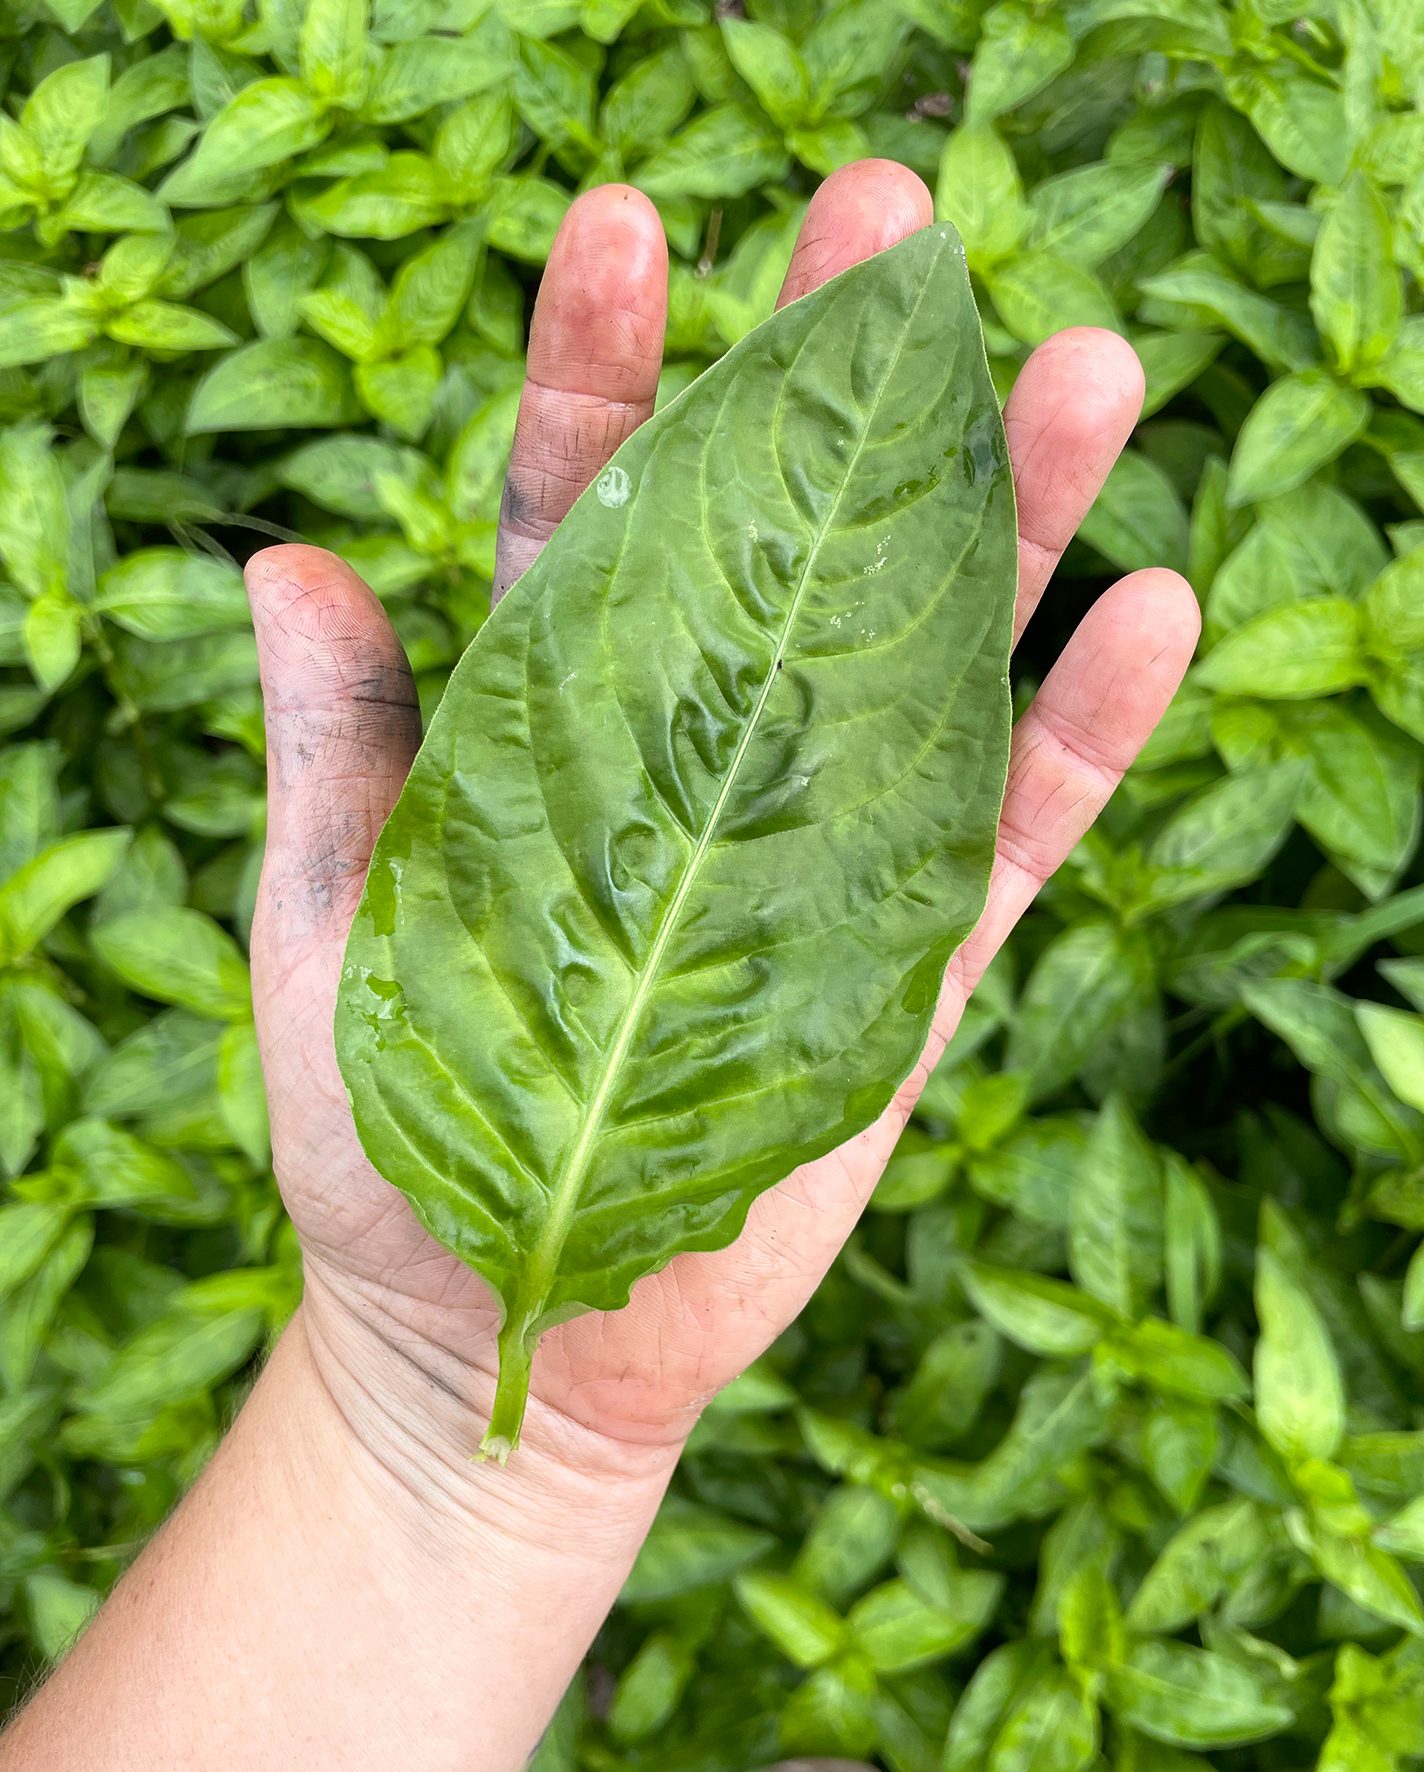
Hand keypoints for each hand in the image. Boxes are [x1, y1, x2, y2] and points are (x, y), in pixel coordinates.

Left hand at [246, 160, 1198, 1477]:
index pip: (586, 502)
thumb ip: (337, 750)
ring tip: (1080, 365)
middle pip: (784, 533)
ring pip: (929, 650)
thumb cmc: (390, 1124)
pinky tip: (1150, 608)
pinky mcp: (904, 963)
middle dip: (832, 377)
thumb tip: (282, 561)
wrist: (497, 1326)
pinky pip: (1011, 830)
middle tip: (892, 216)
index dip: (606, 362)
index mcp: (552, 718)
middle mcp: (705, 750)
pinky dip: (1079, 730)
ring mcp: (819, 846)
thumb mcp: (333, 924)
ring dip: (1004, 514)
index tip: (627, 223)